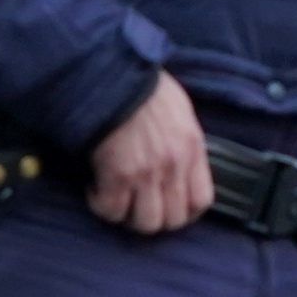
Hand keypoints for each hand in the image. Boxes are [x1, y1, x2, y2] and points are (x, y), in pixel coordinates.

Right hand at [88, 71, 211, 235]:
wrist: (112, 74)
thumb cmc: (142, 86)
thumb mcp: (179, 110)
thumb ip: (183, 142)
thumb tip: (179, 165)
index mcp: (192, 148)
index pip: (201, 201)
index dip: (184, 212)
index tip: (167, 206)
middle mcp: (174, 165)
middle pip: (172, 220)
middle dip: (154, 218)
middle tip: (137, 205)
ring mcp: (146, 173)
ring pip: (144, 223)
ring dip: (128, 217)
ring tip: (117, 200)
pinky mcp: (117, 174)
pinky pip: (111, 210)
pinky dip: (102, 205)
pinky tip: (96, 189)